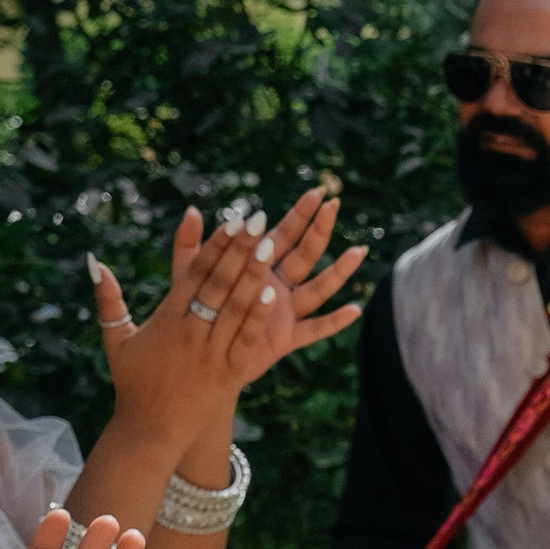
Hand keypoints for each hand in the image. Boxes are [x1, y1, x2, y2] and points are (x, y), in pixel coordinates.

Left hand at [187, 182, 369, 392]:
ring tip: (358, 251)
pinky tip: (354, 310)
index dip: (299, 215)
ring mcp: (285, 312)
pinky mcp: (285, 339)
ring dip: (338, 271)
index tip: (316, 193)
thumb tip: (193, 209)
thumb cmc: (194, 313)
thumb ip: (191, 245)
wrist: (196, 355)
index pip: (283, 235)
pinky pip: (314, 330)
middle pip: (304, 254)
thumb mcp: (190, 275)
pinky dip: (334, 322)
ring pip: (318, 288)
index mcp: (257, 267)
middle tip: (334, 204)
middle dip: (319, 230)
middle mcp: (277, 286)